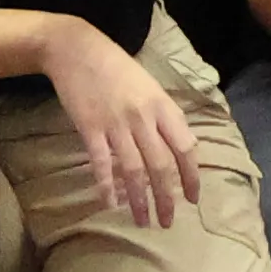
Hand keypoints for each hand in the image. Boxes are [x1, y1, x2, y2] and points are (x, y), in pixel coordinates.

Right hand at [44, 19, 203, 227]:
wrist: (77, 49)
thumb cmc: (116, 67)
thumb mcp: (149, 86)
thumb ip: (163, 116)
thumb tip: (177, 149)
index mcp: (162, 105)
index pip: (185, 147)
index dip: (192, 176)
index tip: (193, 198)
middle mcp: (143, 117)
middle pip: (161, 166)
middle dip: (167, 198)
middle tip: (168, 222)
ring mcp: (116, 123)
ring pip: (134, 171)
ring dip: (140, 201)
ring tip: (144, 222)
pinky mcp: (90, 128)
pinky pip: (101, 164)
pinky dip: (107, 187)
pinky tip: (111, 204)